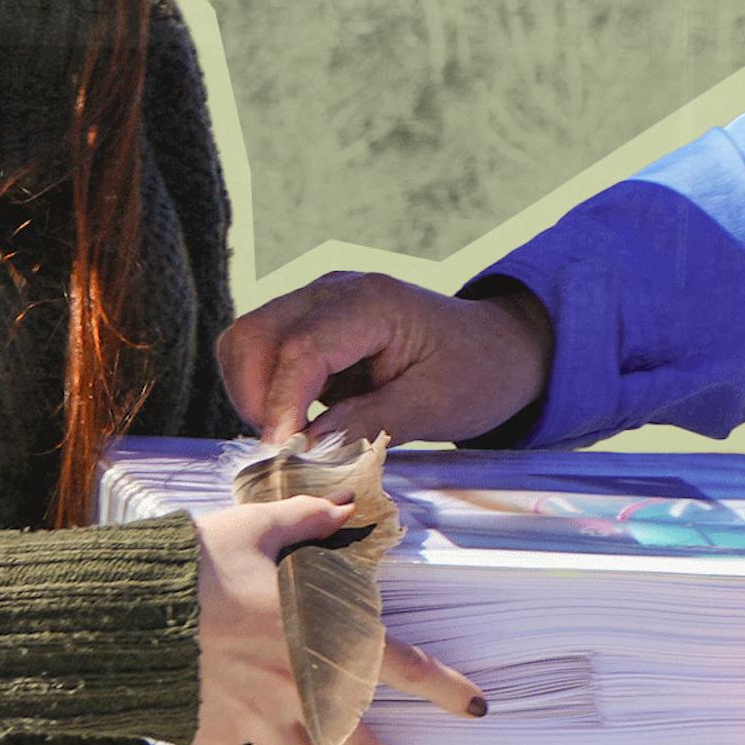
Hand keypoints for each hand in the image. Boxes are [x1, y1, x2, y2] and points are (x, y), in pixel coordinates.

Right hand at [193, 496, 486, 744]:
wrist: (131, 606)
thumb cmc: (199, 561)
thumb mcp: (260, 525)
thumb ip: (309, 519)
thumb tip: (347, 505)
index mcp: (322, 637)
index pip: (403, 668)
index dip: (445, 690)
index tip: (473, 708)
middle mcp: (298, 689)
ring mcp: (255, 718)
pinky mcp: (211, 733)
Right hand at [216, 271, 553, 444]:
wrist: (498, 349)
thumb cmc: (476, 373)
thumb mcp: (433, 407)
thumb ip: (369, 424)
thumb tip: (307, 448)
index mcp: (372, 302)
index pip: (301, 348)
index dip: (282, 404)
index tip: (281, 453)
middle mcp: (334, 291)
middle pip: (255, 335)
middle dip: (256, 398)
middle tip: (286, 450)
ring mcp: (317, 303)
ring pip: (247, 342)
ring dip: (254, 395)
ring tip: (293, 438)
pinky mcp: (310, 324)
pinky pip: (263, 353)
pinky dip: (265, 390)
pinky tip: (299, 422)